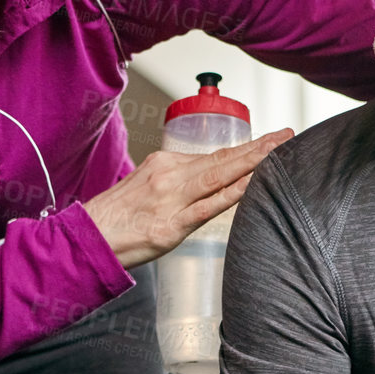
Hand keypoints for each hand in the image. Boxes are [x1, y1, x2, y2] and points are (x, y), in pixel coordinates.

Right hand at [82, 130, 292, 267]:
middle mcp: (169, 175)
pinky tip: (253, 185)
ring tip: (279, 152)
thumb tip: (205, 181)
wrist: (87, 238)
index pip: (213, 155)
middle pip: (222, 159)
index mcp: (164, 164)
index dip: (245, 147)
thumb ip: (176, 183)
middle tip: (287, 134)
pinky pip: (208, 206)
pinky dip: (233, 193)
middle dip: (258, 147)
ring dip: (253, 162)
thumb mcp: (145, 188)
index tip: (270, 139)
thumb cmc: (115, 218)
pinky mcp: (170, 226)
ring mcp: (171, 199)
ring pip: (219, 176)